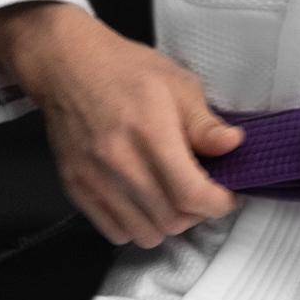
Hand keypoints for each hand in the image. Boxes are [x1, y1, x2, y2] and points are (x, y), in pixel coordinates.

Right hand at [3, 9, 245, 250]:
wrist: (67, 66)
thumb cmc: (125, 71)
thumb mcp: (178, 84)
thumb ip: (205, 123)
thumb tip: (232, 145)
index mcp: (151, 133)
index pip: (191, 194)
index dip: (217, 203)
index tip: (225, 197)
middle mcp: (120, 161)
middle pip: (171, 219)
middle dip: (196, 213)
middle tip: (200, 193)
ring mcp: (95, 178)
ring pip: (145, 233)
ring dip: (167, 223)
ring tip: (172, 199)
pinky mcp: (76, 188)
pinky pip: (115, 231)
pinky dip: (136, 225)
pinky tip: (143, 202)